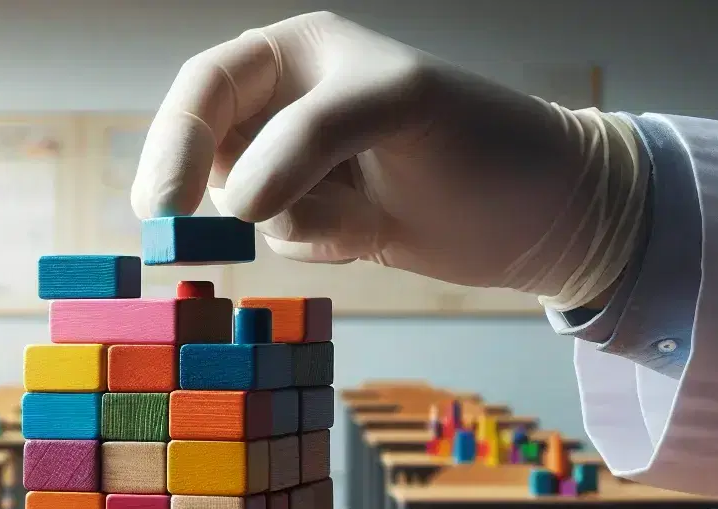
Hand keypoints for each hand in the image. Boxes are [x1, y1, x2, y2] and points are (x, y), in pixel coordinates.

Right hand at [130, 12, 646, 306]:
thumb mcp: (397, 107)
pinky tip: (372, 234)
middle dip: (207, 189)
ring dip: (291, 221)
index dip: (177, 139)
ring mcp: (309, 165)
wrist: (549, 213)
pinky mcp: (330, 217)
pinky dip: (320, 246)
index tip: (168, 203)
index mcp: (301, 52)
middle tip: (178, 234)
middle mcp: (294, 104)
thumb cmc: (483, 139)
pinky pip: (285, 239)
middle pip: (209, 146)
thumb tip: (236, 205)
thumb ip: (308, 140)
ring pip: (245, 202)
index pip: (209, 86)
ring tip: (358, 214)